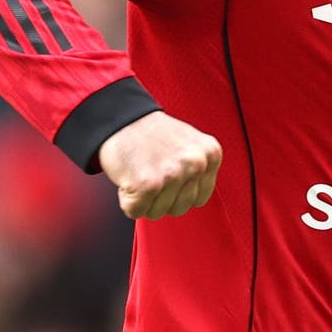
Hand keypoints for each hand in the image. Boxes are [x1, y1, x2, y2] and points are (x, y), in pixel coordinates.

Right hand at [98, 111, 222, 219]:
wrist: (121, 118)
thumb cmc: (152, 134)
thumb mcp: (191, 145)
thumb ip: (200, 169)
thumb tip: (197, 197)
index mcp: (210, 154)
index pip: (199, 198)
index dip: (179, 191)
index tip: (168, 174)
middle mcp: (196, 164)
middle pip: (180, 208)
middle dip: (161, 197)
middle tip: (152, 171)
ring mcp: (173, 174)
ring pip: (158, 213)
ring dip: (144, 199)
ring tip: (141, 171)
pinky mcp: (148, 185)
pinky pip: (136, 211)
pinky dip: (127, 200)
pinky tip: (129, 177)